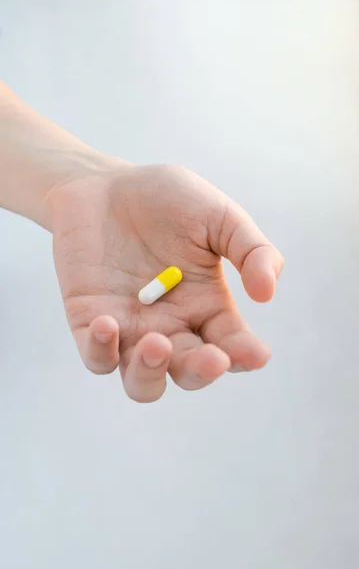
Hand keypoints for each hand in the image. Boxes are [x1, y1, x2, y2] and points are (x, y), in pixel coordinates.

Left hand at [47, 162, 283, 401]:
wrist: (104, 186)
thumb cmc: (166, 200)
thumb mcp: (218, 215)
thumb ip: (251, 249)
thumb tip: (267, 293)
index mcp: (207, 306)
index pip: (232, 345)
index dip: (246, 356)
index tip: (257, 354)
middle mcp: (172, 327)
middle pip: (190, 373)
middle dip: (203, 372)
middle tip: (213, 357)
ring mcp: (131, 330)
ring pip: (143, 383)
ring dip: (151, 374)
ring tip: (158, 344)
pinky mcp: (91, 324)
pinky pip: (97, 357)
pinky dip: (101, 350)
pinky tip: (107, 322)